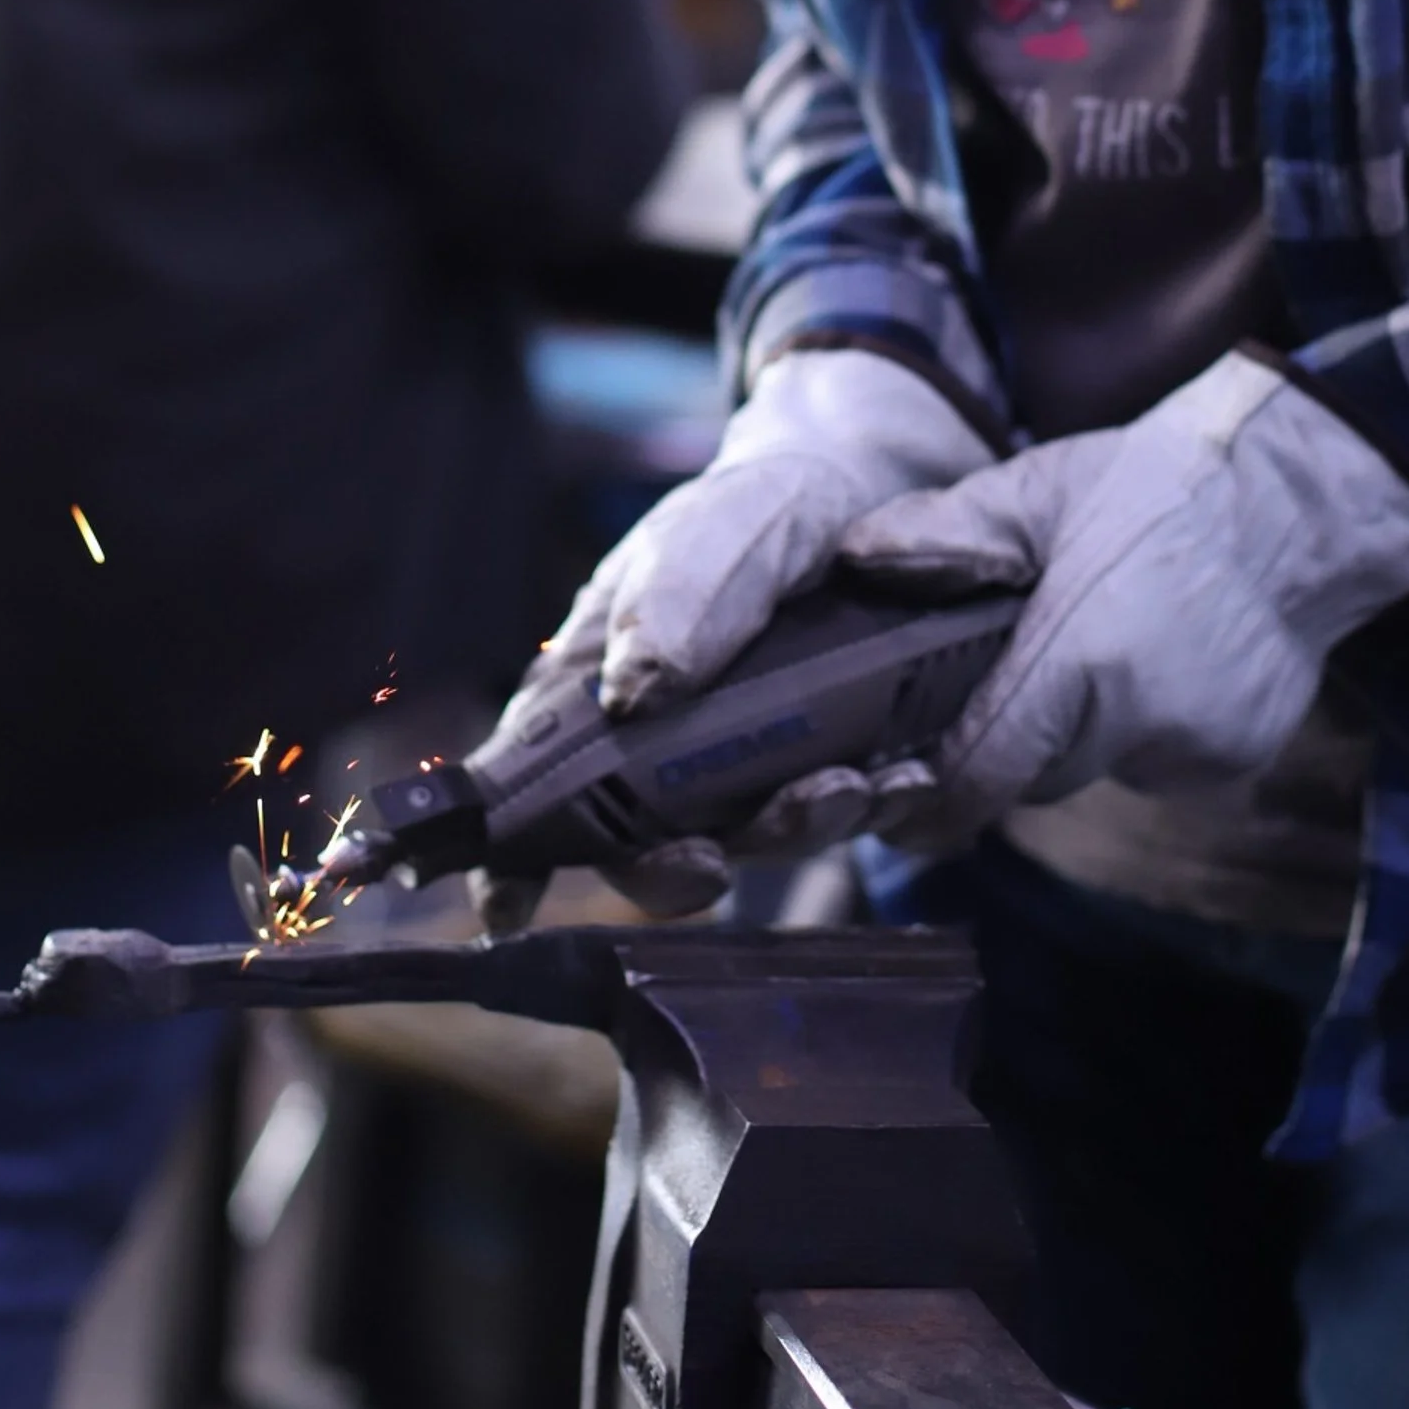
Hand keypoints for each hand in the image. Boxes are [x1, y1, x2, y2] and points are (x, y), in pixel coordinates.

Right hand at [471, 346, 990, 930]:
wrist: (867, 500)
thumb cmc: (759, 513)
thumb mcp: (719, 524)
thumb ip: (679, 592)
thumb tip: (633, 692)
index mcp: (597, 688)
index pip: (526, 785)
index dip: (503, 858)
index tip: (506, 908)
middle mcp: (662, 751)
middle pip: (639, 847)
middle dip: (671, 871)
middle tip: (712, 863)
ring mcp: (748, 773)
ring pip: (749, 842)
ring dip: (790, 831)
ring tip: (846, 787)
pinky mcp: (829, 777)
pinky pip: (837, 818)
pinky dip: (869, 808)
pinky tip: (904, 777)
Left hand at [831, 350, 1408, 850]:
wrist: (1306, 500)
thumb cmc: (1163, 483)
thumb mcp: (1043, 489)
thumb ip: (945, 533)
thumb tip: (855, 557)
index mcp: (1081, 658)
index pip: (984, 772)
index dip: (931, 801)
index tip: (893, 806)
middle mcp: (1141, 722)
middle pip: (1034, 775)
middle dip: (1005, 746)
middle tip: (997, 681)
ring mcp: (1197, 748)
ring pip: (1097, 768)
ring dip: (1077, 732)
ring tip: (1093, 644)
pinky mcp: (1236, 757)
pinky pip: (1157, 762)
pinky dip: (1139, 729)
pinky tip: (1156, 659)